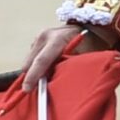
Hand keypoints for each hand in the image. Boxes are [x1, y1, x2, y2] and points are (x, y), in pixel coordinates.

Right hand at [4, 22, 118, 109]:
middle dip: (30, 76)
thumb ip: (71, 68)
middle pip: (30, 61)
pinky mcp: (37, 40)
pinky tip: (46, 71)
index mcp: (58, 38)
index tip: (26, 89)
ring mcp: (40, 36)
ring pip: (28, 60)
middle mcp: (45, 35)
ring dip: (33, 71)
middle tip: (33, 90)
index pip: (41, 60)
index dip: (33, 76)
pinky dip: (35, 66)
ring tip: (43, 80)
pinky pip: (32, 57)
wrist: (91, 29)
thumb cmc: (92, 43)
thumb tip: (58, 83)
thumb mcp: (86, 56)